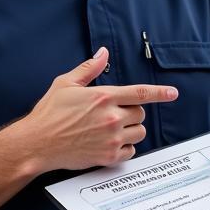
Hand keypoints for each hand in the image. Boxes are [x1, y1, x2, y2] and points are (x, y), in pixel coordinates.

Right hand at [21, 47, 178, 173]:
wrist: (37, 143)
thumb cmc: (49, 114)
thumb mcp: (66, 84)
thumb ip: (89, 68)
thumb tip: (103, 53)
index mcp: (103, 97)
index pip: (140, 93)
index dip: (160, 92)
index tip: (173, 93)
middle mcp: (111, 117)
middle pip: (140, 113)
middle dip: (132, 112)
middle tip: (114, 114)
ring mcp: (111, 138)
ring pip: (139, 132)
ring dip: (131, 130)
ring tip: (111, 129)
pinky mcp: (108, 156)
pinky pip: (131, 151)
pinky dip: (125, 148)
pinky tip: (109, 143)